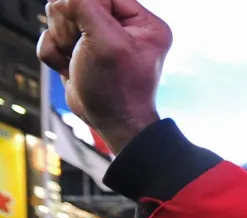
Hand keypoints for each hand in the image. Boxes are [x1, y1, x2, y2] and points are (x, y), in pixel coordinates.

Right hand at [37, 0, 171, 153]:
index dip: (84, 5)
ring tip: (78, 60)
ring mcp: (98, 37)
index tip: (85, 28)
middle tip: (81, 48)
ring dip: (61, 40)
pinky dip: (55, 54)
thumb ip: (85, 4)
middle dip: (70, 25)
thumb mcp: (106, 41)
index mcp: (143, 23)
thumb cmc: (117, 89)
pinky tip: (71, 68)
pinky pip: (51, 36)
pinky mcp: (79, 49)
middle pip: (76, 0)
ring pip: (59, 16)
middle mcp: (123, 27)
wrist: (110, 123)